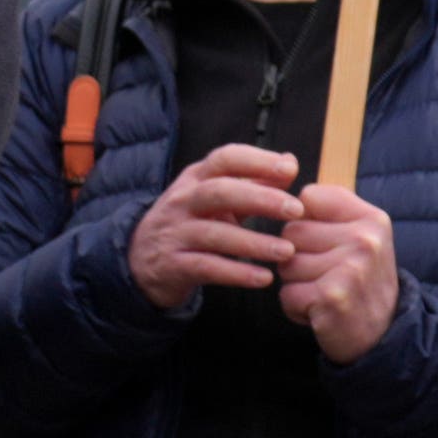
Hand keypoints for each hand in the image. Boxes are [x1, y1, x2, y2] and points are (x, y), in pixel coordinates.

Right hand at [127, 145, 298, 314]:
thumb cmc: (192, 223)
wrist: (141, 260)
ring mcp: (175, 233)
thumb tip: (289, 163)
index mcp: (196, 179)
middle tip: (296, 210)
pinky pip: (207, 268)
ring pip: (214, 234)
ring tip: (287, 251)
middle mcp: (182, 201)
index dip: (257, 161)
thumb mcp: (216, 198)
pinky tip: (264, 278)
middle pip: (219, 192)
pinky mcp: (173, 265)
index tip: (290, 171)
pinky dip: (237, 274)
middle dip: (259, 199)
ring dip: (254, 242)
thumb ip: (253, 182)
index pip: (224, 159)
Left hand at [280, 185, 401, 363]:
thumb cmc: (360, 281)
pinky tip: (321, 311)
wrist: (385, 335)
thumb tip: (284, 163)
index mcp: (371, 218)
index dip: (306, 223)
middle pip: (290, 232)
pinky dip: (296, 308)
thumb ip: (329, 208)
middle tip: (328, 276)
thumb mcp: (360, 236)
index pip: (307, 198)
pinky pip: (286, 294)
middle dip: (298, 258)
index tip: (328, 243)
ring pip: (284, 264)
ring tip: (325, 292)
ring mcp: (350, 268)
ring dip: (296, 285)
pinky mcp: (332, 297)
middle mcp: (364, 240)